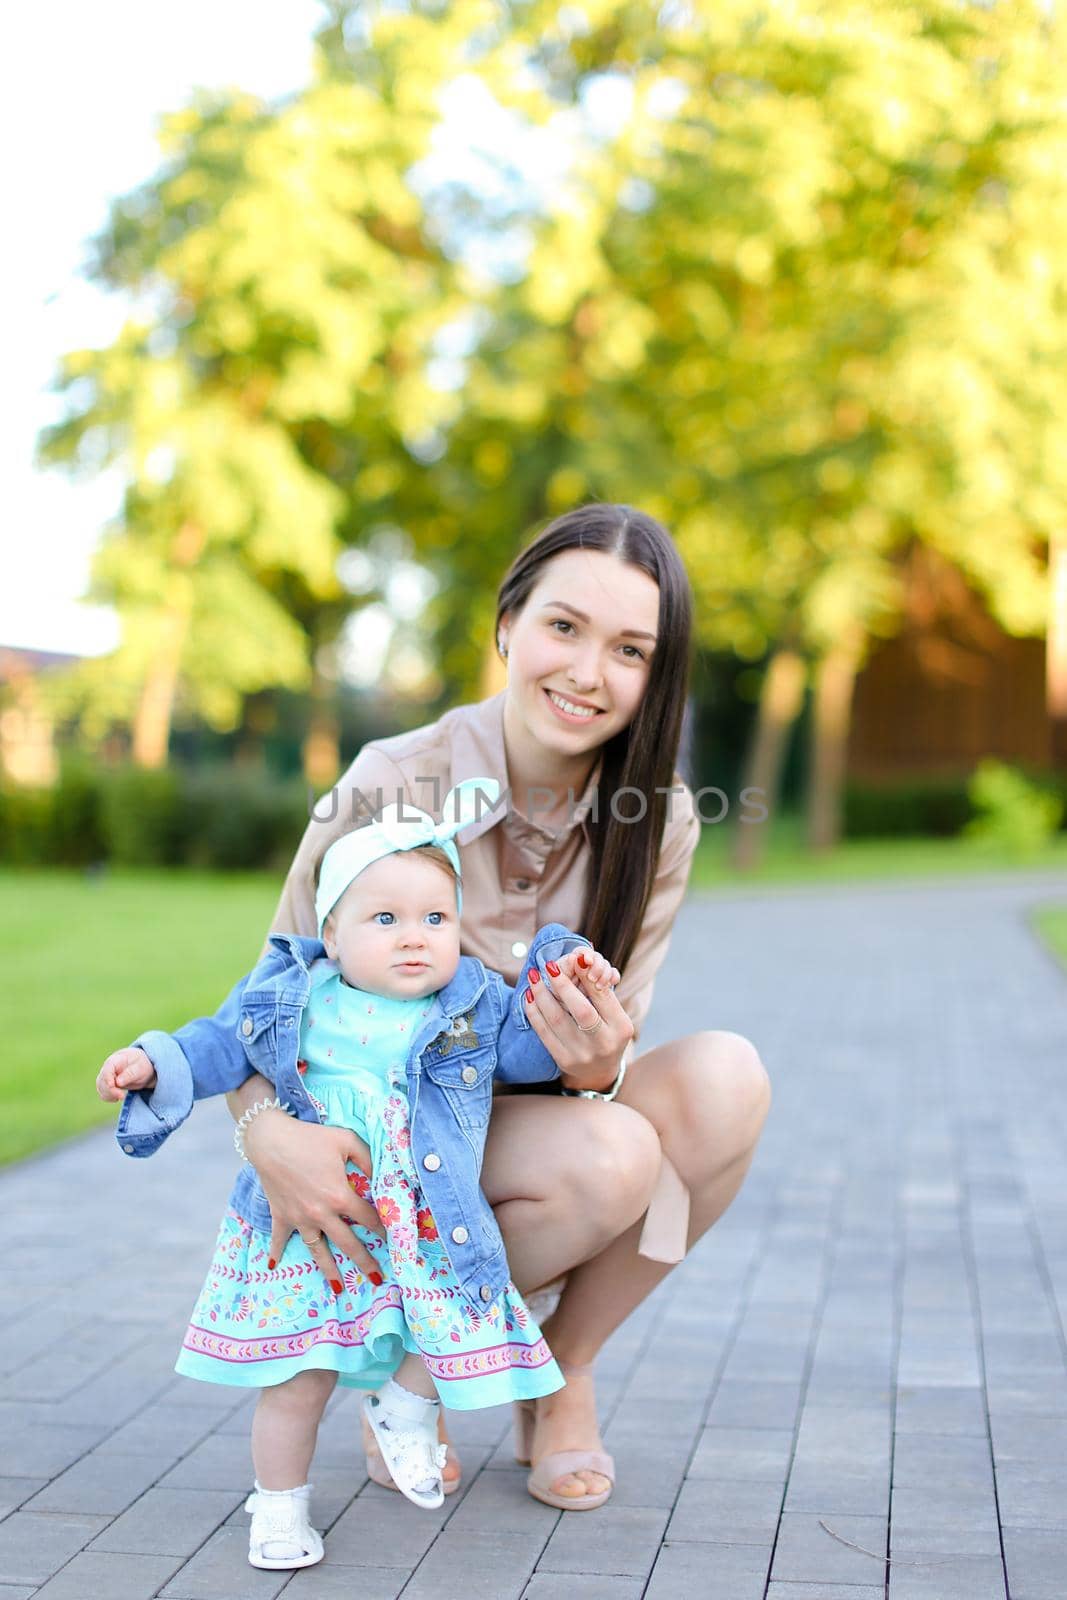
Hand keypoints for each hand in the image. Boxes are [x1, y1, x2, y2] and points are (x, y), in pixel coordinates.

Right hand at [97, 1047, 156, 1101]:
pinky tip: (116, 1098)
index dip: (107, 1077)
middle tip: (122, 1096)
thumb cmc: (141, 1064)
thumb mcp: (141, 1067)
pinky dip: (108, 1097)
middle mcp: (108, 1068)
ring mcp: (106, 1076)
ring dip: (109, 1094)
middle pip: (102, 1079)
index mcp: (116, 1060)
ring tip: (121, 1096)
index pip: (108, 1068)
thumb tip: (118, 1082)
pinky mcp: (106, 1085)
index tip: (111, 1085)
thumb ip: (130, 1073)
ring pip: (101, 1087)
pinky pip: (103, 1093)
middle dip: (110, 1090)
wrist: (141, 1067)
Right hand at [240, 1107, 385, 1290]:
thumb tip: (384, 1175)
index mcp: (340, 1196)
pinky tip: (272, 1266)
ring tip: (339, 1288)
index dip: (384, 1229)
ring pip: (317, 1250)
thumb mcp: (347, 1141)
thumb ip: (368, 1159)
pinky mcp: (281, 1216)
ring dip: (328, 1270)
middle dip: (364, 1262)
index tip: (394, 1240)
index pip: (368, 1218)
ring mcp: (300, 1218)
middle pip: (347, 1243)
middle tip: (377, 1279)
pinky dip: (275, 1252)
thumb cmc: (311, 1137)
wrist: (270, 1140)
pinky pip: (279, 1239)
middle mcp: (321, 1214)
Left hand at [523, 947, 632, 1089]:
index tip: (575, 958)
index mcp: (621, 1027)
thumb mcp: (613, 1014)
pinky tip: (529, 996)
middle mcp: (603, 1043)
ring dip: (542, 995)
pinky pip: (544, 1033)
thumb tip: (580, 958)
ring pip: (557, 1020)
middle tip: (549, 965)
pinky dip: (534, 1012)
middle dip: (563, 985)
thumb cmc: (606, 1033)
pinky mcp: (563, 1060)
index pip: (603, 997)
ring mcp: (582, 1054)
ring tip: (534, 977)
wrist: (599, 1071)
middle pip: (582, 1010)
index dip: (587, 976)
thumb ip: (600, 990)